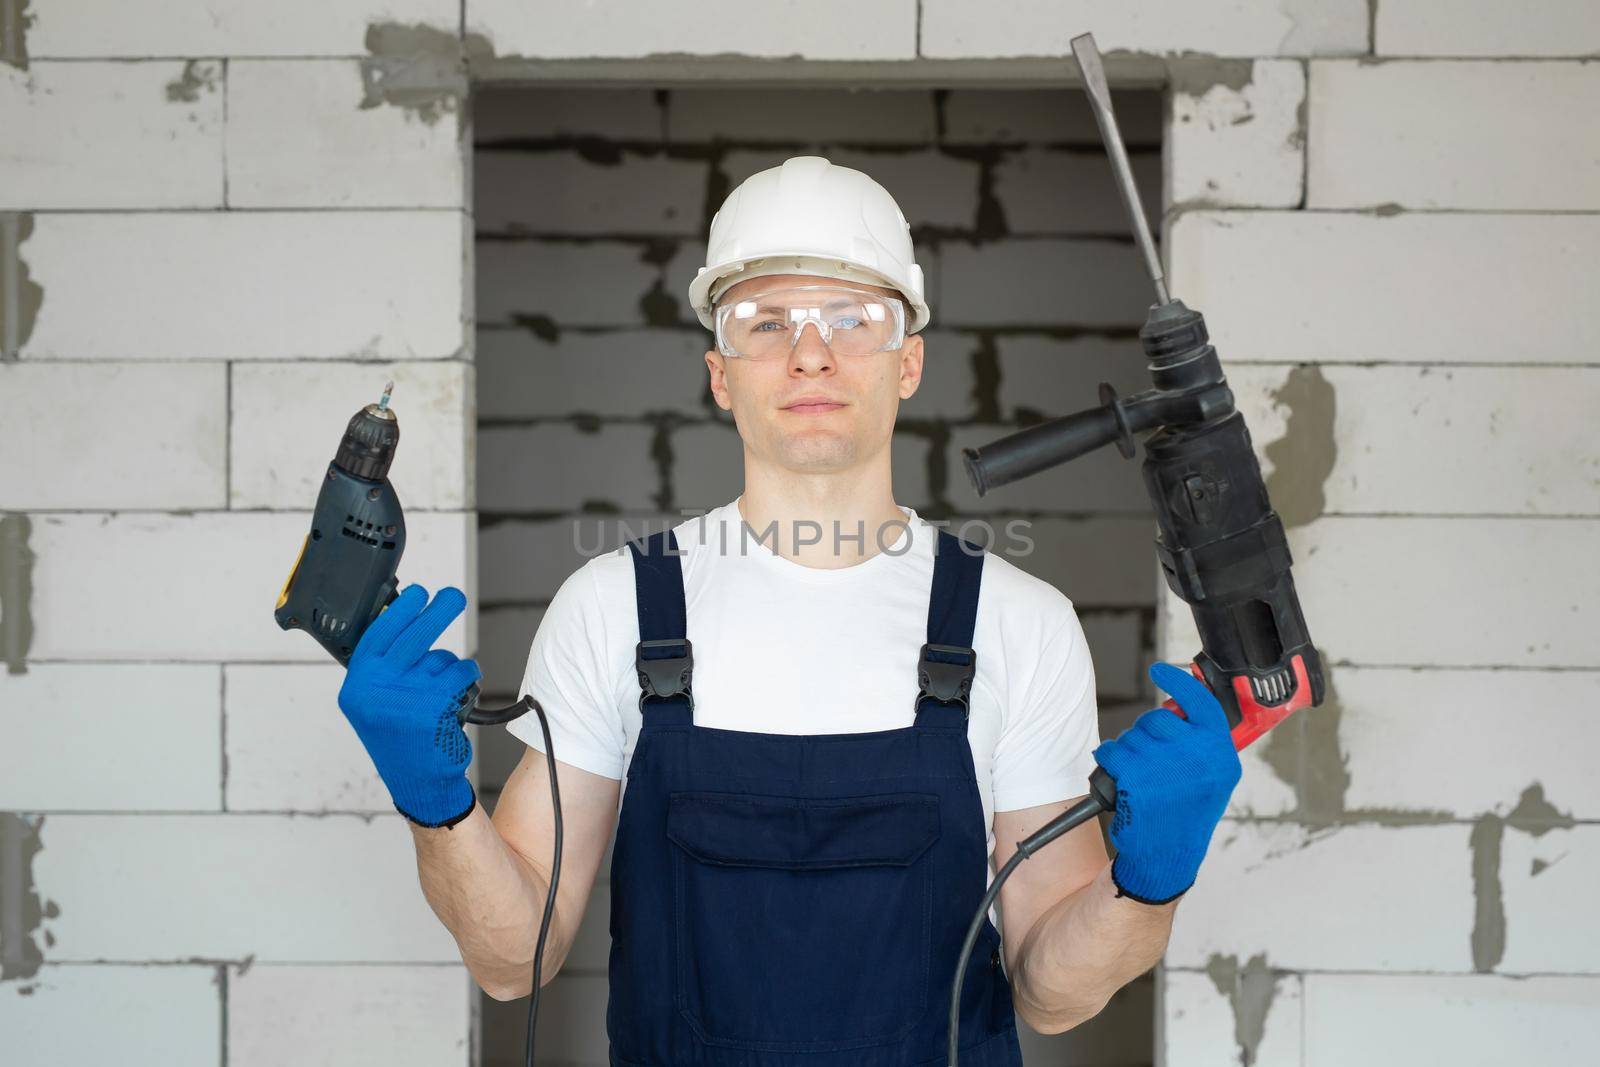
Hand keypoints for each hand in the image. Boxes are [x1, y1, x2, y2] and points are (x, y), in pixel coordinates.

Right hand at [338, 583, 481, 827]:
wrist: (419, 783)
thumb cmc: (400, 738)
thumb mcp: (376, 703)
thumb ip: (383, 669)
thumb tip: (403, 619)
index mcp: (357, 686)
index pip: (377, 635)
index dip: (399, 610)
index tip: (417, 593)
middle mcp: (375, 690)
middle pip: (413, 635)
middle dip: (438, 610)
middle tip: (452, 596)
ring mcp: (404, 698)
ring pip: (442, 659)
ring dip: (451, 669)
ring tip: (443, 694)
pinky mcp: (433, 706)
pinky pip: (460, 674)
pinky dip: (466, 681)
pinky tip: (457, 700)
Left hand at [1092, 661, 1241, 903]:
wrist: (1166, 857)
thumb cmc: (1184, 817)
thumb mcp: (1208, 779)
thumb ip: (1200, 744)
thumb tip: (1178, 706)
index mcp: (1221, 757)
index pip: (1201, 704)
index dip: (1179, 682)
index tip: (1159, 670)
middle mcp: (1200, 760)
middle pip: (1158, 718)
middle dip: (1146, 734)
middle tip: (1151, 762)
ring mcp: (1168, 769)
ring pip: (1132, 735)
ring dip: (1127, 751)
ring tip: (1140, 779)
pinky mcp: (1137, 781)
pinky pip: (1111, 752)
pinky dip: (1109, 762)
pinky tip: (1122, 782)